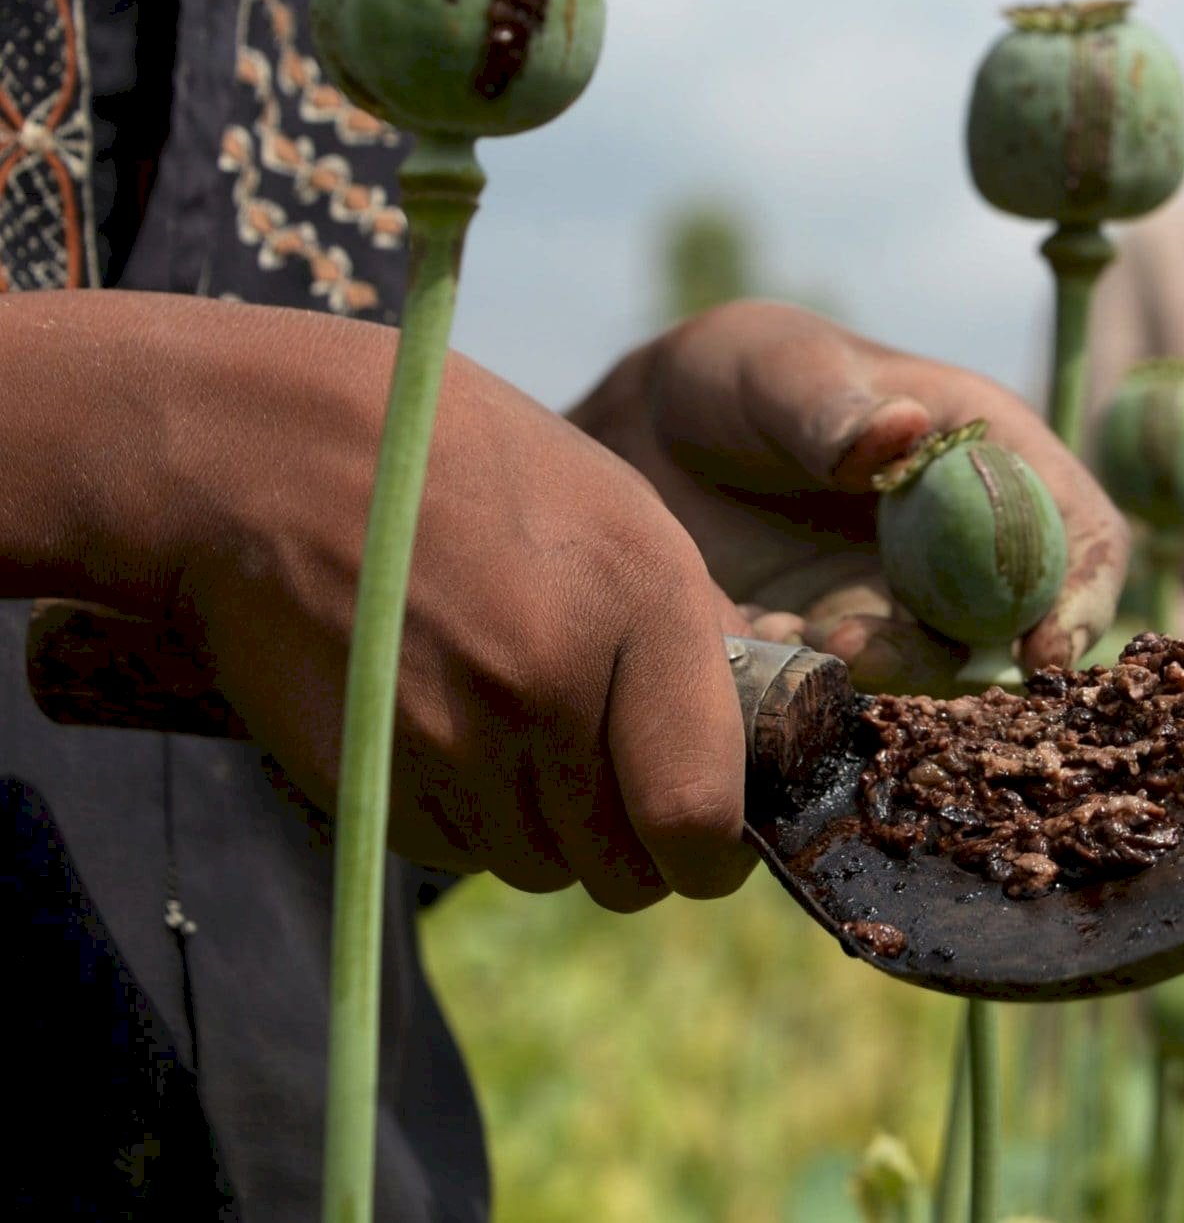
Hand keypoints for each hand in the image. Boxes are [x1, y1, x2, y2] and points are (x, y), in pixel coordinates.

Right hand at [4, 295, 759, 910]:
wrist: (279, 460)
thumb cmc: (473, 474)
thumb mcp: (621, 514)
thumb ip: (698, 633)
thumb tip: (758, 745)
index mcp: (644, 603)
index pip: (701, 815)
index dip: (712, 854)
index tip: (707, 844)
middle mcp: (553, 682)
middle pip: (626, 870)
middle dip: (631, 848)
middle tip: (609, 782)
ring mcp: (456, 740)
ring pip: (542, 868)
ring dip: (545, 830)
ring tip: (511, 722)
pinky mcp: (374, 781)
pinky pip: (459, 853)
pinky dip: (468, 818)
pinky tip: (444, 725)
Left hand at [569, 300, 1127, 692]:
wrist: (641, 440)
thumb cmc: (736, 377)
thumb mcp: (776, 368)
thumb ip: (830, 405)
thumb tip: (901, 430)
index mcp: (990, 456)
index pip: (1080, 532)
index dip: (1083, 593)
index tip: (1045, 646)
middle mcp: (965, 544)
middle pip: (1014, 626)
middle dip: (954, 656)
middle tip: (861, 649)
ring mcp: (904, 607)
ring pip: (931, 673)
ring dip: (875, 673)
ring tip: (791, 634)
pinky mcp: (840, 654)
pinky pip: (849, 695)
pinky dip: (805, 688)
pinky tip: (745, 637)